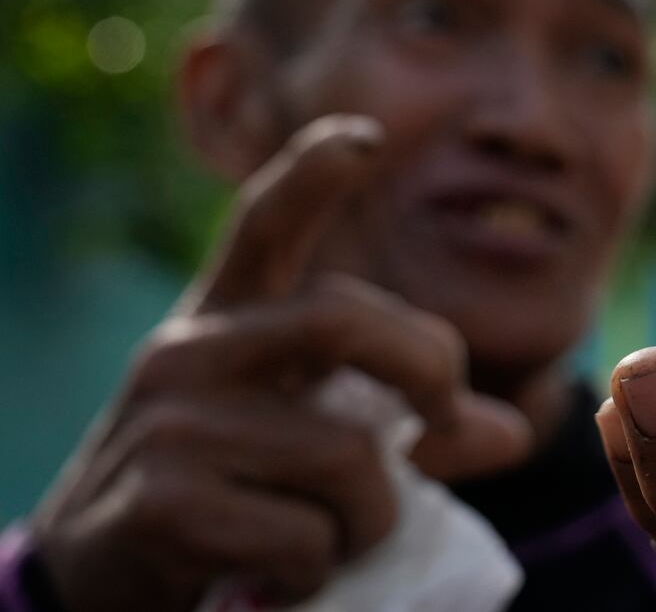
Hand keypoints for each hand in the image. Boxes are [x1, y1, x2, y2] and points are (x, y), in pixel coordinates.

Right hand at [31, 116, 530, 611]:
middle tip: (445, 426)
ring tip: (324, 539)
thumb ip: (410, 425)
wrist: (94, 589)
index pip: (265, 224)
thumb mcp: (310, 443)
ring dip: (369, 518)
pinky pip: (304, 537)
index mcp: (227, 318)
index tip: (363, 139)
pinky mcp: (159, 502)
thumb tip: (511, 430)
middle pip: (342, 317)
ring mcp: (169, 421)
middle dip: (429, 368)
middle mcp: (190, 350)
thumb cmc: (228, 497)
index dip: (313, 174)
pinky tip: (274, 575)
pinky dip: (318, 570)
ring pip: (345, 455)